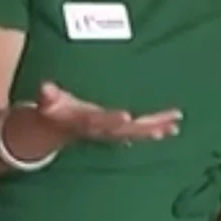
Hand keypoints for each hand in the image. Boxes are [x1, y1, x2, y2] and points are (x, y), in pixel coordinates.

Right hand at [30, 82, 179, 143]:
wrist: (56, 131)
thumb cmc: (53, 112)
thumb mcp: (48, 104)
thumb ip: (48, 97)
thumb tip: (45, 88)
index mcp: (87, 121)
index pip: (101, 121)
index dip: (112, 120)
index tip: (127, 117)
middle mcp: (103, 129)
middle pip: (127, 130)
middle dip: (146, 128)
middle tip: (166, 127)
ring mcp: (112, 132)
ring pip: (138, 132)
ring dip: (157, 129)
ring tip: (175, 126)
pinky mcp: (118, 131)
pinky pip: (140, 131)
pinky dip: (155, 129)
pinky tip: (171, 129)